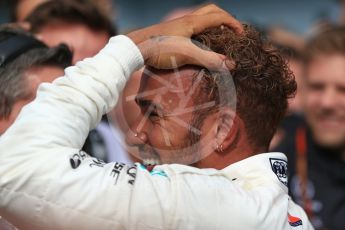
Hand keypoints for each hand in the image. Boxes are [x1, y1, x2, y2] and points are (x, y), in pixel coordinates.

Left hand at [126, 4, 241, 69]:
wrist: (135, 48)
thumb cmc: (160, 50)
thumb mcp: (187, 55)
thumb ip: (209, 59)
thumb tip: (230, 64)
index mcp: (193, 22)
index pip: (219, 17)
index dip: (234, 24)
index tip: (242, 35)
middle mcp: (186, 19)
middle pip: (211, 10)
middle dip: (225, 19)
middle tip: (232, 32)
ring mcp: (178, 25)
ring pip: (201, 17)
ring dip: (214, 23)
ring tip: (219, 38)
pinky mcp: (172, 32)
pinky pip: (193, 25)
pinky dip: (203, 30)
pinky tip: (199, 43)